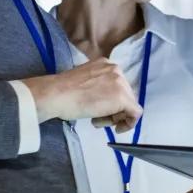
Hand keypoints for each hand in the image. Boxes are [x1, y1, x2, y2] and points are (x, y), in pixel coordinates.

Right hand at [21, 58, 142, 131]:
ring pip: (129, 104)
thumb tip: (104, 100)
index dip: (111, 101)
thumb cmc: (62, 91)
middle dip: (114, 110)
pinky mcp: (123, 98)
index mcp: (106, 64)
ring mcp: (121, 83)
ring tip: (97, 121)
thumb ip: (98, 86)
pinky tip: (117, 128)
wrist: (56, 94)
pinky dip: (129, 123)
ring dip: (116, 117)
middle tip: (98, 119)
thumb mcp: (84, 82)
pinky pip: (135, 113)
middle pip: (125, 94)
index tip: (99, 110)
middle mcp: (116, 70)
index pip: (117, 86)